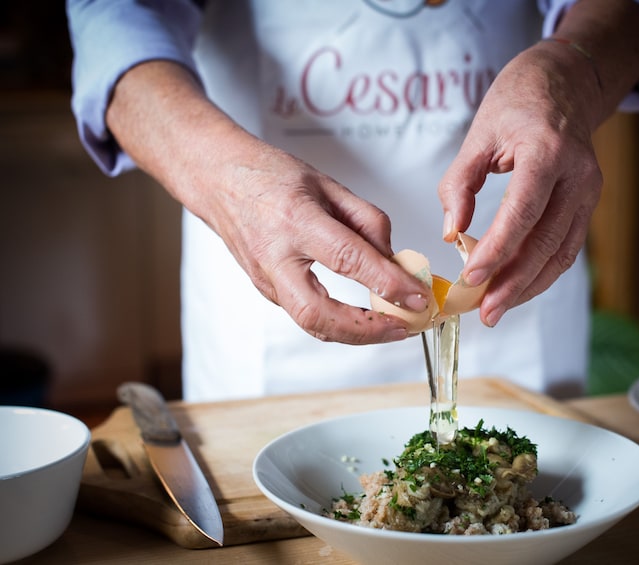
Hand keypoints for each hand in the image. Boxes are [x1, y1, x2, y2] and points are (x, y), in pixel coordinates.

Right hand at [205, 140, 432, 342]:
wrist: (218, 180)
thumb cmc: (270, 176)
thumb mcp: (328, 184)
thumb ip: (367, 221)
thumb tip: (394, 258)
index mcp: (296, 220)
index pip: (349, 259)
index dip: (388, 283)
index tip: (418, 296)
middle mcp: (276, 256)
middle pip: (318, 313)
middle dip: (366, 329)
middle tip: (403, 327)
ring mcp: (266, 279)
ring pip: (311, 324)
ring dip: (356, 334)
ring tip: (392, 328)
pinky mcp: (266, 291)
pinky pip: (306, 316)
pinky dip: (339, 324)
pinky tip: (365, 318)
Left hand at [439, 42, 603, 326]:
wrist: (563, 86)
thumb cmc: (516, 106)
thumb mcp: (477, 136)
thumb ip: (460, 185)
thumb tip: (452, 234)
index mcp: (547, 151)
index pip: (523, 212)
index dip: (498, 250)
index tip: (472, 278)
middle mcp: (577, 175)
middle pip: (547, 242)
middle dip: (514, 283)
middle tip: (484, 312)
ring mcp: (589, 192)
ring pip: (562, 253)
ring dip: (529, 287)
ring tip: (496, 309)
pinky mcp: (589, 205)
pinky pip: (566, 248)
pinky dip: (541, 273)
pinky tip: (516, 288)